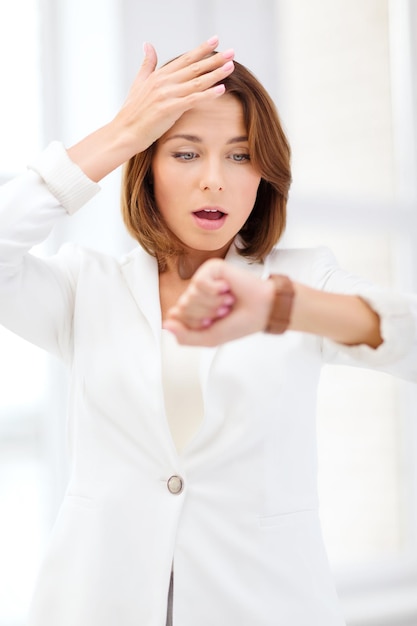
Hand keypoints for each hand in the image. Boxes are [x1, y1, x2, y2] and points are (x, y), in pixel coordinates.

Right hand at [113, 36, 234, 155]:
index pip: (184, 59)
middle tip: (232, 52)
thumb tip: (147, 44)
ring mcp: (166, 95)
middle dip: (214, 59)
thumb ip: (147, 64)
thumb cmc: (132, 113)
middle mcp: (164, 82)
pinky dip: (207, 94)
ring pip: (196, 82)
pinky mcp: (168, 109)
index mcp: (159, 75)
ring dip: (215, 74)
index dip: (201, 49)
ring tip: (231, 66)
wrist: (124, 133)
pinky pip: (192, 99)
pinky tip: (221, 90)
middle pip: (194, 68)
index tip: (216, 40)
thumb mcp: (138, 83)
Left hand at [163, 259, 273, 345]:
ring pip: (191, 295)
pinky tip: (227, 290)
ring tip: (227, 301)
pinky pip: (200, 283)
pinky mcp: (212, 268)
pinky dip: (215, 291)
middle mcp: (195, 294)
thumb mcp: (209, 338)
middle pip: (182, 308)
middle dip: (205, 315)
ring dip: (213, 304)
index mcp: (193, 309)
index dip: (195, 325)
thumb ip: (185, 336)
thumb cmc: (240, 323)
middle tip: (223, 312)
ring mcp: (203, 279)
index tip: (213, 323)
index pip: (175, 318)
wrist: (263, 310)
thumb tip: (165, 324)